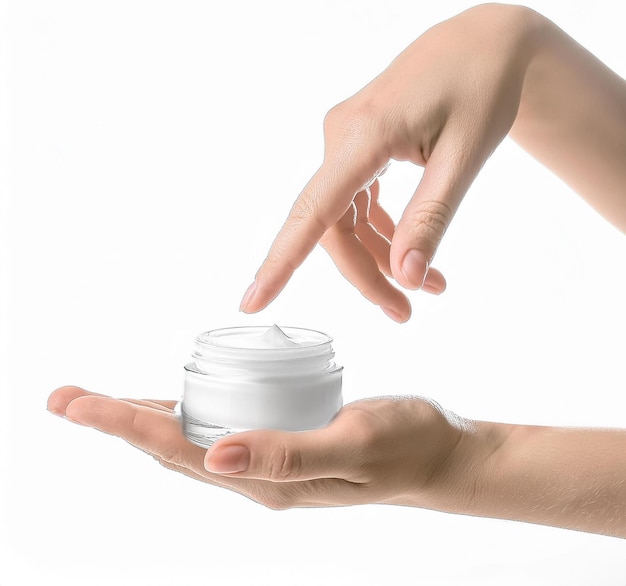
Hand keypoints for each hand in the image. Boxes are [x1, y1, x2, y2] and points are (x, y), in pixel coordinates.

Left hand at [47, 386, 625, 535]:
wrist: (436, 453)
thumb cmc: (403, 444)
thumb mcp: (353, 443)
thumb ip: (289, 454)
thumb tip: (212, 457)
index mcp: (265, 478)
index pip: (177, 450)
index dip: (123, 424)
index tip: (76, 402)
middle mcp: (255, 473)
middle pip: (170, 446)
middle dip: (115, 421)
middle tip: (65, 396)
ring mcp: (267, 458)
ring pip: (189, 439)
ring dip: (141, 419)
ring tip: (101, 402)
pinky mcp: (280, 439)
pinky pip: (218, 427)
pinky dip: (185, 413)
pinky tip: (175, 401)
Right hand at [240, 4, 538, 321]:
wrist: (486, 42)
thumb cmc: (481, 88)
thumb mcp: (463, 159)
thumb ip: (430, 219)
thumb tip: (406, 277)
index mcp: (363, 136)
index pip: (312, 211)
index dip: (280, 262)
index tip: (252, 301)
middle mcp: (342, 136)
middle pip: (333, 227)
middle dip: (366, 275)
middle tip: (405, 312)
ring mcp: (346, 138)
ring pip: (345, 218)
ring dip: (379, 257)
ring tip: (427, 287)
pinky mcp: (358, 143)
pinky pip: (356, 199)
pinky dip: (381, 230)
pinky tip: (409, 249)